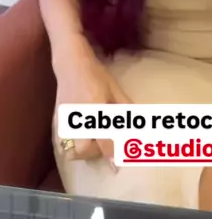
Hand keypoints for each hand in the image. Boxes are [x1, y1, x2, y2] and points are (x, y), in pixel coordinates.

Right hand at [56, 47, 130, 164]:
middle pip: (84, 149)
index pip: (104, 139)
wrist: (72, 65)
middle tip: (103, 146)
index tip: (116, 166)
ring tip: (92, 141)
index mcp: (96, 108)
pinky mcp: (57, 120)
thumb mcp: (115, 89)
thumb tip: (135, 126)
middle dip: (95, 152)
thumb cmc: (97, 75)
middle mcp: (79, 117)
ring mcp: (65, 119)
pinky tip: (81, 136)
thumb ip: (125, 108)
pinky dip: (72, 144)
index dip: (112, 154)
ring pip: (71, 149)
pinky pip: (63, 141)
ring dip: (83, 150)